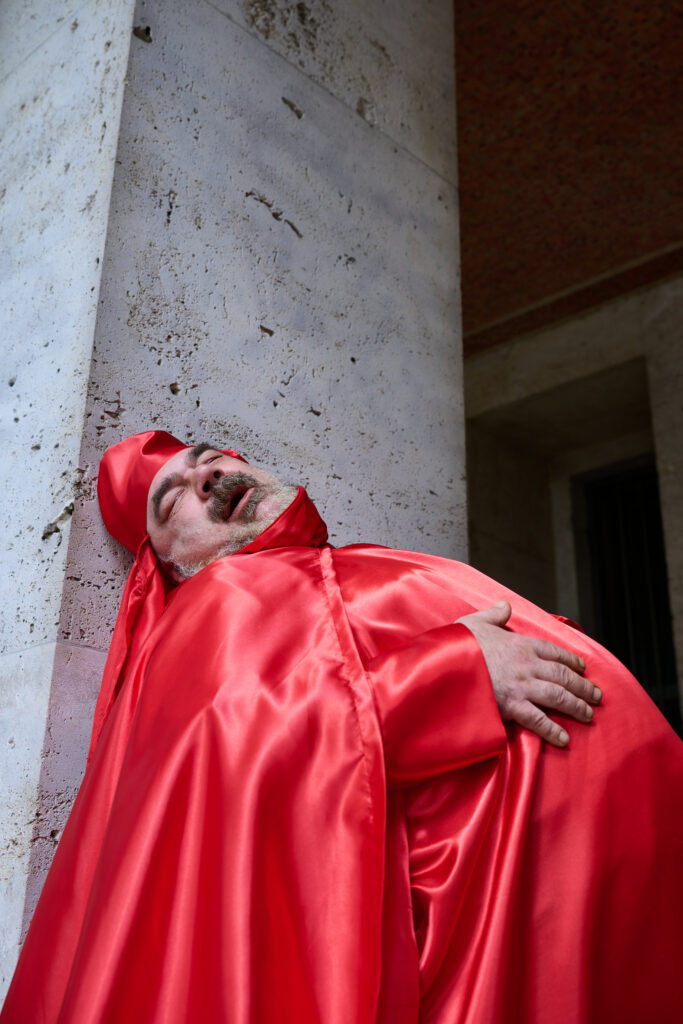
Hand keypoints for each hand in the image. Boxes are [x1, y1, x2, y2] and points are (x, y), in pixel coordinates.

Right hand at [456, 600, 601, 747]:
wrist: (444, 664)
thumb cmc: (457, 644)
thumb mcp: (475, 621)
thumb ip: (494, 615)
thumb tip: (505, 606)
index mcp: (520, 644)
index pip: (554, 652)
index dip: (571, 660)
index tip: (582, 668)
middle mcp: (527, 665)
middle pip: (563, 676)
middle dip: (583, 686)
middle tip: (597, 695)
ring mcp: (521, 686)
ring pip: (558, 696)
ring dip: (576, 706)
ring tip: (588, 715)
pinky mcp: (512, 706)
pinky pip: (538, 720)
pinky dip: (552, 730)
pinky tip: (563, 739)